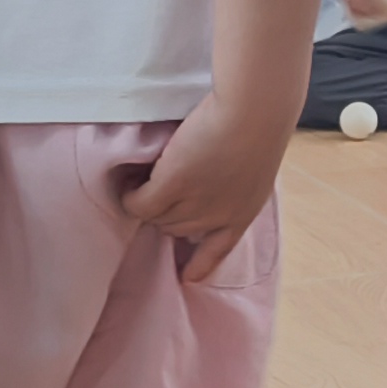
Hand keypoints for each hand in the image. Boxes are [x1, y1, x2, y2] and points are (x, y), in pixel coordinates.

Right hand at [120, 90, 287, 278]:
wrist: (254, 109)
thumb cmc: (259, 124)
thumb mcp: (254, 167)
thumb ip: (233, 185)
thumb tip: (208, 187)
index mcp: (243, 214)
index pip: (218, 251)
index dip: (201, 265)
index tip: (189, 278)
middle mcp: (217, 217)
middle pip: (176, 229)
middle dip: (165, 214)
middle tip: (155, 191)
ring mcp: (194, 204)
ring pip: (156, 216)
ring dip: (145, 202)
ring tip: (137, 183)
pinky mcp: (172, 186)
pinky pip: (139, 204)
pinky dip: (130, 198)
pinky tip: (127, 186)